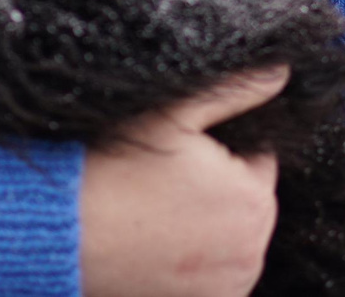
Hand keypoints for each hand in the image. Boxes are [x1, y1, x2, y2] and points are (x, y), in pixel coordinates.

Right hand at [79, 68, 284, 296]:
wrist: (63, 233)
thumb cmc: (116, 169)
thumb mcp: (175, 113)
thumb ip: (236, 90)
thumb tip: (281, 70)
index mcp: (254, 199)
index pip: (258, 161)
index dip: (221, 152)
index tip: (183, 155)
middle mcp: (251, 251)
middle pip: (246, 203)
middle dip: (218, 190)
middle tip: (165, 183)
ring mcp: (227, 286)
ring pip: (230, 240)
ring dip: (208, 227)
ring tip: (158, 213)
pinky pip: (214, 275)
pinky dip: (196, 262)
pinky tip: (161, 244)